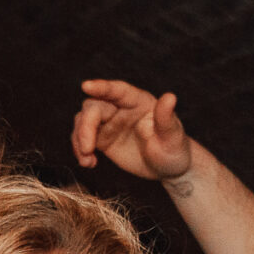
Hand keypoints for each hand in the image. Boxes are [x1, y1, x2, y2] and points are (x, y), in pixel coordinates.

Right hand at [71, 79, 193, 181]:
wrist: (167, 167)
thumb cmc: (174, 149)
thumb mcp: (173, 137)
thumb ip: (167, 118)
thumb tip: (170, 97)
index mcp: (138, 101)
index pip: (117, 90)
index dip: (101, 87)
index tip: (85, 86)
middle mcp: (120, 108)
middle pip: (94, 107)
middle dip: (86, 126)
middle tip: (87, 149)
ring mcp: (109, 122)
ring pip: (83, 121)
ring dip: (79, 140)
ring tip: (87, 161)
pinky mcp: (102, 138)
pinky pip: (82, 138)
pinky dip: (80, 150)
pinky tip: (89, 163)